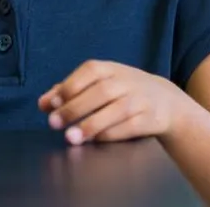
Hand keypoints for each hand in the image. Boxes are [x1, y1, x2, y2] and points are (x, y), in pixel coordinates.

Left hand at [38, 60, 189, 144]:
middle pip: (100, 92)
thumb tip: (42, 103)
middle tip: (53, 123)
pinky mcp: (151, 118)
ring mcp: (141, 99)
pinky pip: (129, 127)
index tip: (50, 104)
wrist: (167, 101)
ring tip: (70, 137)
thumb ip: (69, 90)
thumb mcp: (99, 82)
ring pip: (115, 110)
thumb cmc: (123, 91)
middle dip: (74, 108)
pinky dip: (110, 134)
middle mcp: (127, 81)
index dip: (68, 88)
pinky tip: (94, 140)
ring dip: (90, 124)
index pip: (88, 72)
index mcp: (110, 68)